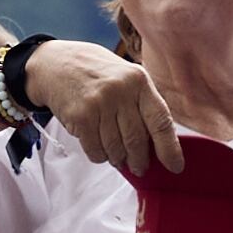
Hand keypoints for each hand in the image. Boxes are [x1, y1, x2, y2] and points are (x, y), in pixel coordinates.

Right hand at [21, 41, 179, 176]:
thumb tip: (161, 145)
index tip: (175, 166)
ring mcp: (99, 103)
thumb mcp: (126, 78)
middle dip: (140, 160)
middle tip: (140, 168)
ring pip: (116, 149)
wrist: (57, 64)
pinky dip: (100, 156)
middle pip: (137, 140)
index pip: (161, 121)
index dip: (170, 148)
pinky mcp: (80, 116)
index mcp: (139, 81)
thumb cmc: (97, 75)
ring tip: (118, 157)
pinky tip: (100, 149)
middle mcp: (120, 91)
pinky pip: (95, 151)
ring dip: (118, 159)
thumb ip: (144, 104)